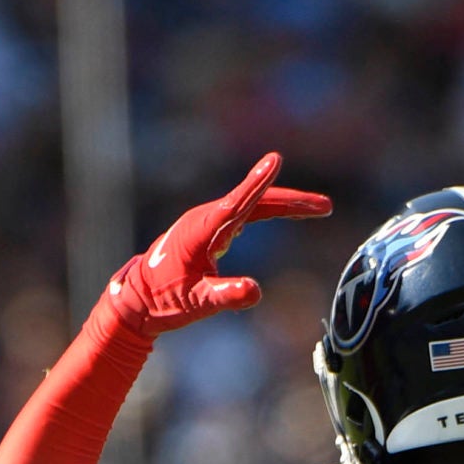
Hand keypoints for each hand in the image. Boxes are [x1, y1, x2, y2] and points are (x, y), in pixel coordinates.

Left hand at [107, 152, 330, 336]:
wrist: (137, 298)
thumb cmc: (163, 300)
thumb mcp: (196, 304)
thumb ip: (225, 296)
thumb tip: (256, 291)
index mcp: (201, 231)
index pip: (237, 203)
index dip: (257, 183)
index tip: (275, 159)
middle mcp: (207, 219)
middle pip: (256, 201)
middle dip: (292, 202)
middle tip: (326, 206)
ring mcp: (210, 221)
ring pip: (255, 205)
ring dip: (287, 204)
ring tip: (319, 209)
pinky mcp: (213, 228)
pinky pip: (248, 212)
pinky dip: (272, 210)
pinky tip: (290, 213)